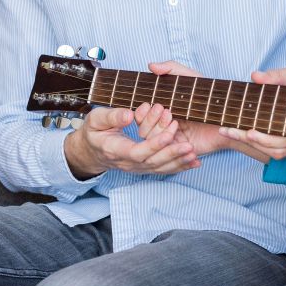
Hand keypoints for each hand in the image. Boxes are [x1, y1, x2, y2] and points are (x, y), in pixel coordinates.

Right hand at [64, 106, 198, 179]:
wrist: (90, 151)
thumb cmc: (94, 131)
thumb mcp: (96, 119)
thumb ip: (112, 116)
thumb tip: (130, 115)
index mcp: (115, 150)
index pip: (137, 152)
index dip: (154, 145)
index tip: (169, 133)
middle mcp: (127, 163)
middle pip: (151, 162)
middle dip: (171, 154)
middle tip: (188, 145)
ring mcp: (136, 168)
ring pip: (159, 168)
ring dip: (178, 162)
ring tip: (194, 154)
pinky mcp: (144, 168)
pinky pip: (162, 170)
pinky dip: (179, 167)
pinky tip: (194, 162)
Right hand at [142, 61, 235, 157]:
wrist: (229, 115)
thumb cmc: (209, 95)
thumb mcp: (191, 79)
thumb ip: (172, 69)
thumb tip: (151, 65)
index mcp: (161, 111)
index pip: (140, 116)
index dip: (141, 113)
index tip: (151, 104)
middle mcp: (163, 127)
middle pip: (143, 131)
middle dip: (152, 122)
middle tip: (168, 112)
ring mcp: (171, 140)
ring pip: (153, 144)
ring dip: (161, 134)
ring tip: (176, 124)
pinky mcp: (182, 151)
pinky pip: (169, 157)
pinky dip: (175, 151)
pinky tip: (186, 143)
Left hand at [217, 64, 285, 160]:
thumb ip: (278, 75)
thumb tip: (255, 76)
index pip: (284, 138)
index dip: (265, 139)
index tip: (247, 132)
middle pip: (276, 149)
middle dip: (249, 141)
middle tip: (226, 130)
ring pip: (276, 153)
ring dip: (251, 145)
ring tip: (229, 132)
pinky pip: (278, 150)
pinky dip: (260, 145)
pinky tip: (243, 135)